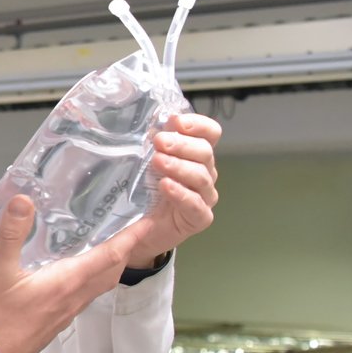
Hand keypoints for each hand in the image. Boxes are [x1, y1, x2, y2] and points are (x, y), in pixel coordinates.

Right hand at [0, 196, 156, 352]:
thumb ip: (11, 233)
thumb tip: (23, 200)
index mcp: (67, 281)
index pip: (110, 256)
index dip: (131, 238)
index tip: (148, 223)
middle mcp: (73, 297)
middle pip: (111, 271)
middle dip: (125, 250)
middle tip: (132, 232)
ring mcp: (66, 312)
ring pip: (99, 285)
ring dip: (110, 267)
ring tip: (109, 249)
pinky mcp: (55, 321)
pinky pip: (84, 296)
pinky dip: (91, 280)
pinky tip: (75, 276)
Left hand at [129, 111, 221, 266]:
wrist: (143, 232)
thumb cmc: (146, 194)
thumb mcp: (143, 165)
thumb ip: (148, 146)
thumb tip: (141, 123)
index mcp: (196, 156)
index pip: (210, 134)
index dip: (198, 124)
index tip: (176, 120)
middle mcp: (205, 174)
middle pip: (205, 153)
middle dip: (182, 144)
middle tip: (159, 141)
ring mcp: (205, 197)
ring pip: (201, 176)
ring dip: (179, 166)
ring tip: (158, 161)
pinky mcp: (200, 218)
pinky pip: (196, 204)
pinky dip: (181, 193)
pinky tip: (165, 185)